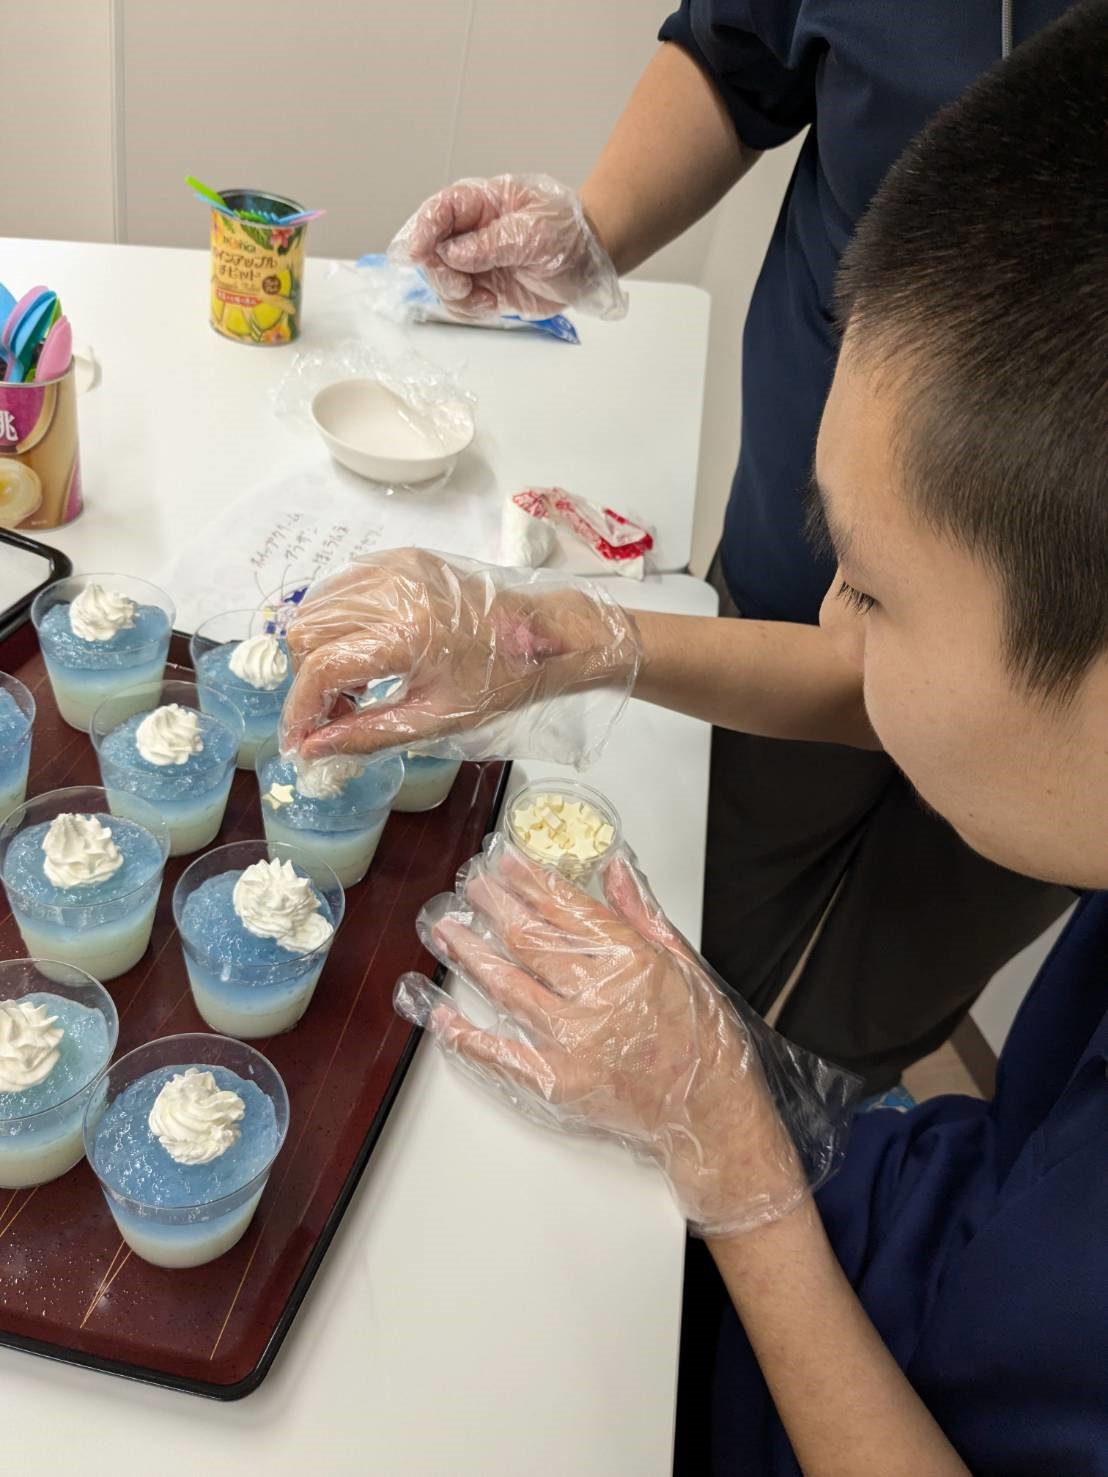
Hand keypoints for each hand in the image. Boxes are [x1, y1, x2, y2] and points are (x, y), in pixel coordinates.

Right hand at [280, 548, 641, 763]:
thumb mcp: (435, 720)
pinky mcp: (399, 558)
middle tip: (338, 713)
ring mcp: (394, 567)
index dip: (300, 710)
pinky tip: (367, 652)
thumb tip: (311, 751)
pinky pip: (341, 589)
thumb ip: (366, 735)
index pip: (321, 669)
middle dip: (308, 680)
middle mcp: (394, 590)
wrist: (543, 634)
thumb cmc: (499, 681)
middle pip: (305, 633)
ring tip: (355, 685)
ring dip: (319, 651)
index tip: (299, 741)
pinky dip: (338, 624)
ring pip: (315, 608)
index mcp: (408, 634)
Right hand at [389, 174, 627, 320]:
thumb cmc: (567, 232)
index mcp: (481, 203)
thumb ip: (493, 243)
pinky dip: (468, 308)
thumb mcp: (535, 231)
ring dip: (456, 295)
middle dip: (441, 272)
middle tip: (463, 286)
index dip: (423, 230)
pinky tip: (490, 304)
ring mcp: (475, 261)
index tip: (417, 254)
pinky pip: (459, 302)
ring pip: (441, 280)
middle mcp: (470, 231)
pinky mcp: (483, 287)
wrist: (588, 262)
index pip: (439, 210)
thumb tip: (454, 254)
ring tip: (485, 298)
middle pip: (431, 250)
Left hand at [395, 839, 854, 1234]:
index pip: (566, 908)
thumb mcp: (681, 962)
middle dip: (494, 906)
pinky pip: (501, 1054)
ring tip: (446, 928)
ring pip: (507, 986)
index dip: (529, 879)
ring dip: (470, 954)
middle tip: (470, 884)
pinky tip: (441, 1015)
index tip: (504, 859)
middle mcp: (598, 996)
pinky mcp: (558, 1081)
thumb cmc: (700, 1039)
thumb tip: (612, 868)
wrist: (709, 1112)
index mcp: (631, 961)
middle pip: (529, 940)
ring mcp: (574, 1040)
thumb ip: (640, 913)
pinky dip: (466, 1035)